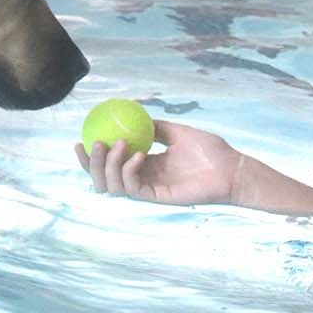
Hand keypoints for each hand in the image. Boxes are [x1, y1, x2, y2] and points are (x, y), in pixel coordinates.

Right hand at [74, 120, 241, 206]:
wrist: (230, 168)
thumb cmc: (210, 151)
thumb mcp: (178, 132)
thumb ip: (157, 127)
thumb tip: (134, 114)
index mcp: (145, 165)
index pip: (110, 165)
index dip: (91, 156)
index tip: (82, 138)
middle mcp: (143, 178)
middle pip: (104, 179)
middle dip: (91, 164)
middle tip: (92, 143)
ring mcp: (149, 189)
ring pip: (114, 186)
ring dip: (109, 165)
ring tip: (118, 145)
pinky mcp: (158, 198)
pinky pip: (134, 188)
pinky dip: (130, 171)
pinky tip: (139, 156)